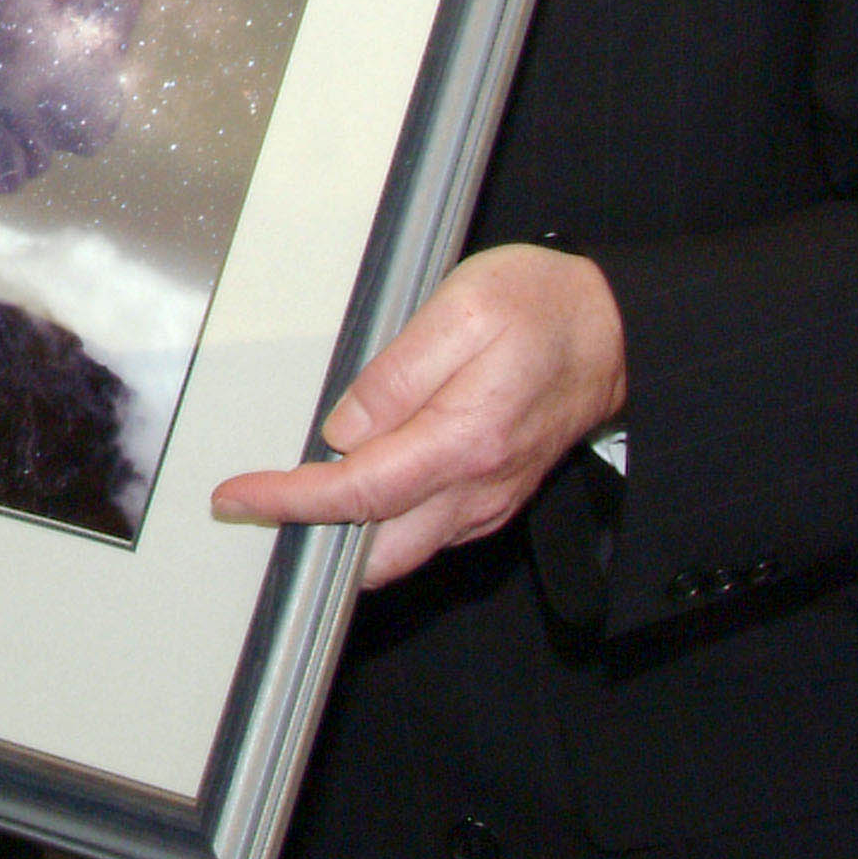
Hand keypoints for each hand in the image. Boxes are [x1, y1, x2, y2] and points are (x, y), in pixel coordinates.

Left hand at [209, 244, 625, 590]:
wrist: (619, 327)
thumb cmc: (543, 306)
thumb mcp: (461, 308)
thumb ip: (397, 373)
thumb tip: (344, 427)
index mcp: (463, 442)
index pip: (357, 493)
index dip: (289, 501)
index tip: (238, 497)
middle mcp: (477, 487)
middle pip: (379, 552)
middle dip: (312, 540)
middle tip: (253, 506)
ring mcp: (489, 498)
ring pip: (404, 548)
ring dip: (346, 535)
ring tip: (290, 495)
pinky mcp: (496, 495)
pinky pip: (430, 530)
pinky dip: (384, 525)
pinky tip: (354, 491)